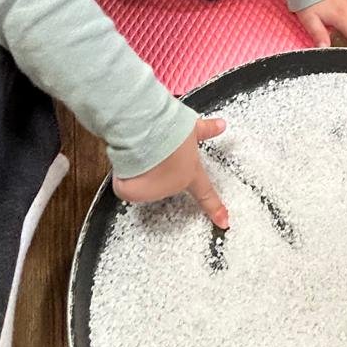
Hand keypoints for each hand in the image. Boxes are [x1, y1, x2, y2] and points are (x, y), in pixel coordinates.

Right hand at [114, 118, 229, 225]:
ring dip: (139, 170)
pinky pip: (125, 186)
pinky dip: (123, 176)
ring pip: (142, 183)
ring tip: (141, 153)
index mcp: (190, 173)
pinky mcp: (134, 193)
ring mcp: (154, 192)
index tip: (224, 222)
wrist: (146, 132)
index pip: (206, 194)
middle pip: (163, 182)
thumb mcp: (191, 127)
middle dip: (156, 168)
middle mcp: (173, 186)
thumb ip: (205, 130)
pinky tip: (127, 162)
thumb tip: (220, 125)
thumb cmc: (169, 130)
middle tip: (153, 151)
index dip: (215, 208)